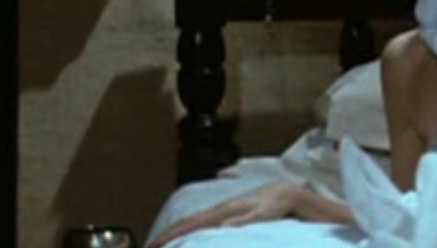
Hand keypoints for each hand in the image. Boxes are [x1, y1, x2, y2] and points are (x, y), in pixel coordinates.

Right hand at [147, 183, 301, 247]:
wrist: (287, 193)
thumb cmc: (275, 204)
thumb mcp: (263, 213)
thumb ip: (244, 219)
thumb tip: (223, 226)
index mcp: (224, 210)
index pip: (190, 223)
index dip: (170, 234)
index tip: (153, 245)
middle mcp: (219, 209)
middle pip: (187, 222)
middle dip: (166, 234)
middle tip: (150, 247)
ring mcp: (222, 211)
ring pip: (193, 222)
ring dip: (176, 233)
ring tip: (160, 244)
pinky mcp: (227, 214)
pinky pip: (202, 223)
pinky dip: (189, 230)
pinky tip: (186, 239)